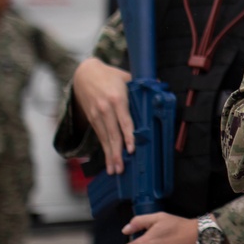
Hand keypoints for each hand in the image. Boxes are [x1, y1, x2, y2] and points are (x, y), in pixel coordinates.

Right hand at [73, 57, 132, 172]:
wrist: (84, 73)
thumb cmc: (109, 75)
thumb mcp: (127, 76)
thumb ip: (142, 85)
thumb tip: (158, 85)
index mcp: (117, 99)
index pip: (124, 121)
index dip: (128, 136)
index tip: (131, 149)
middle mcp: (105, 109)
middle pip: (112, 134)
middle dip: (117, 153)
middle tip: (121, 168)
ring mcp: (97, 115)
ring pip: (104, 138)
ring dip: (110, 155)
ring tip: (114, 170)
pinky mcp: (92, 119)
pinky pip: (99, 136)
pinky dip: (104, 149)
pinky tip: (108, 160)